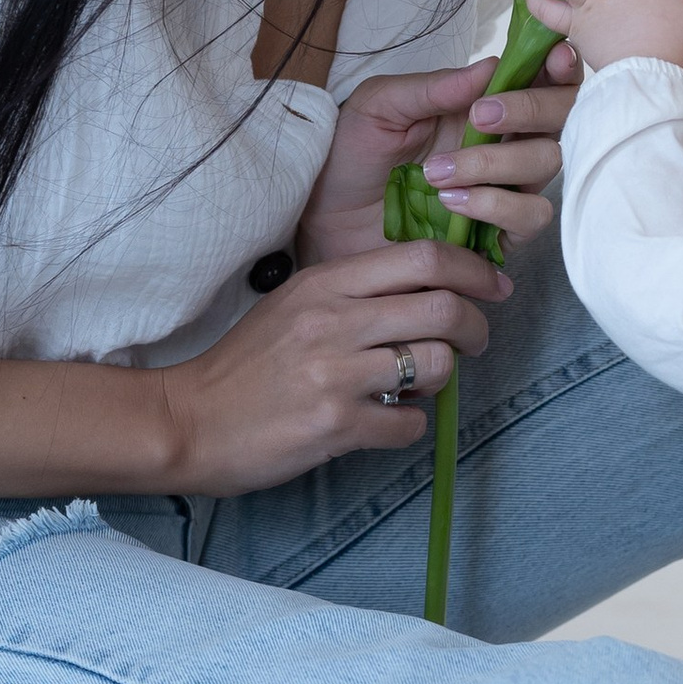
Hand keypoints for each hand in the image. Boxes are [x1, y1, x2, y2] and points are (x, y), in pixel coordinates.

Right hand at [158, 241, 514, 492]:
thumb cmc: (245, 366)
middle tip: (473, 342)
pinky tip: (387, 421)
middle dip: (476, 327)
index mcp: (326, 283)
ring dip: (443, 379)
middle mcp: (334, 321)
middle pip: (444, 308)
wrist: (188, 420)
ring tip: (419, 384)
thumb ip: (353, 293)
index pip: (423, 258)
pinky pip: (409, 423)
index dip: (474, 270)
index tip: (494, 287)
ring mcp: (336, 374)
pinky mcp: (336, 425)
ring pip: (436, 364)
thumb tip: (425, 293)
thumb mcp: (294, 306)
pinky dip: (410, 424)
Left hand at [296, 53, 579, 265]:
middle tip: (482, 115)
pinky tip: (451, 203)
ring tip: (439, 172)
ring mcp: (505, 189)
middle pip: (562, 120)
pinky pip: (528, 220)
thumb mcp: (380, 105)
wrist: (324, 215)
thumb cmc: (352, 154)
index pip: (544, 79)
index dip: (561, 67)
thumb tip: (492, 66)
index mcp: (486, 104)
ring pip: (548, 169)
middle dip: (534, 109)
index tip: (555, 57)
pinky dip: (495, 207)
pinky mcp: (497, 234)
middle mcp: (506, 145)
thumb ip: (434, 87)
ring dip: (500, 165)